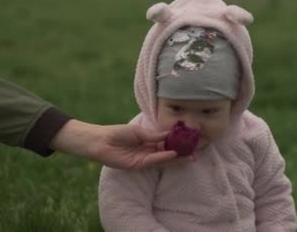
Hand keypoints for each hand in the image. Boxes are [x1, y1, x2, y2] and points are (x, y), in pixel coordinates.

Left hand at [51, 120, 186, 168]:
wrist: (100, 141)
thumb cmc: (117, 133)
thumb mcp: (139, 131)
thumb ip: (154, 135)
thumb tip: (170, 134)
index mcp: (148, 141)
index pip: (167, 142)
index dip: (178, 142)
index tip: (190, 141)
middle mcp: (148, 151)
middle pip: (168, 153)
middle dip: (181, 153)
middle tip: (195, 153)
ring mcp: (144, 158)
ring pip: (164, 159)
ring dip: (177, 158)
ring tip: (190, 156)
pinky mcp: (138, 165)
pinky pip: (154, 161)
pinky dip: (164, 158)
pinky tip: (173, 154)